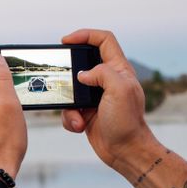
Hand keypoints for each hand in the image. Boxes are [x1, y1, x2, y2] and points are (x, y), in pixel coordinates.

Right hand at [61, 29, 159, 168]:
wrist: (125, 152)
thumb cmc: (127, 123)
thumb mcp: (120, 91)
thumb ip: (102, 73)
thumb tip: (82, 74)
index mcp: (119, 70)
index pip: (104, 41)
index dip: (85, 35)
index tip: (66, 40)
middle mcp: (107, 81)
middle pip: (82, 64)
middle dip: (69, 73)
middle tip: (59, 77)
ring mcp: (96, 97)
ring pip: (71, 90)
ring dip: (68, 104)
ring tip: (78, 116)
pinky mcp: (87, 112)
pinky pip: (69, 108)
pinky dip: (70, 118)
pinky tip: (80, 126)